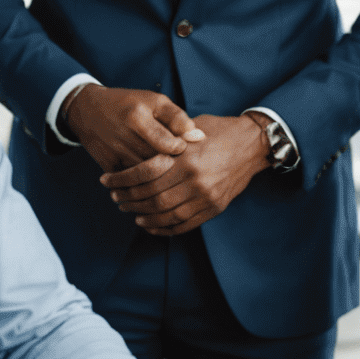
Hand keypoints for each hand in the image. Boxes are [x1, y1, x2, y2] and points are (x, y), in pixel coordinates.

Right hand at [63, 85, 203, 171]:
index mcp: (137, 117)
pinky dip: (146, 182)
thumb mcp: (154, 102)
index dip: (182, 149)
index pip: (169, 144)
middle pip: (159, 163)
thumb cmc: (129, 104)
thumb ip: (178, 118)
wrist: (88, 111)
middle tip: (184, 167)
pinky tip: (155, 179)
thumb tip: (199, 137)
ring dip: (162, 178)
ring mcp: (115, 154)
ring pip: (147, 176)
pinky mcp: (108, 167)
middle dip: (175, 167)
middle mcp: (124, 137)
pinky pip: (133, 181)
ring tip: (172, 174)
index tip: (184, 148)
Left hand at [100, 114, 267, 235]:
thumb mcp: (190, 130)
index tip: (107, 181)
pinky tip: (152, 226)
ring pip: (166, 215)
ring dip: (144, 217)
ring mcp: (206, 197)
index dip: (121, 181)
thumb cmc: (218, 131)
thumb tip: (137, 151)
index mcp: (186, 158)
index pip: (144, 176)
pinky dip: (165, 228)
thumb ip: (167, 142)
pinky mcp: (214, 208)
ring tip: (131, 212)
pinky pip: (185, 225)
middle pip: (152, 199)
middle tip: (116, 198)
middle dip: (129, 200)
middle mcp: (195, 180)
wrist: (252, 145)